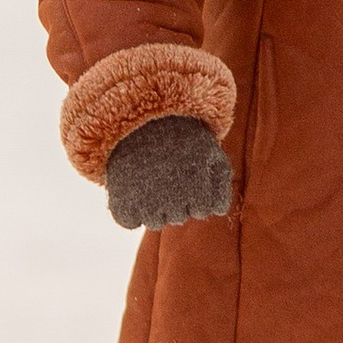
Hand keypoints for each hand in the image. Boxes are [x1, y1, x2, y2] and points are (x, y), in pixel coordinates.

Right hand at [105, 113, 233, 231]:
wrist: (139, 120)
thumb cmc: (179, 136)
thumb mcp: (210, 150)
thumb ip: (221, 181)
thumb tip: (218, 210)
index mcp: (197, 187)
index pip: (203, 209)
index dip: (198, 192)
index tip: (190, 174)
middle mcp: (172, 201)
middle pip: (179, 217)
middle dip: (177, 198)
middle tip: (168, 172)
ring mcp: (146, 206)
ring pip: (155, 222)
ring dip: (154, 206)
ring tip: (150, 178)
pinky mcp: (121, 205)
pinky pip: (129, 222)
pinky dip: (130, 210)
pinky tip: (133, 189)